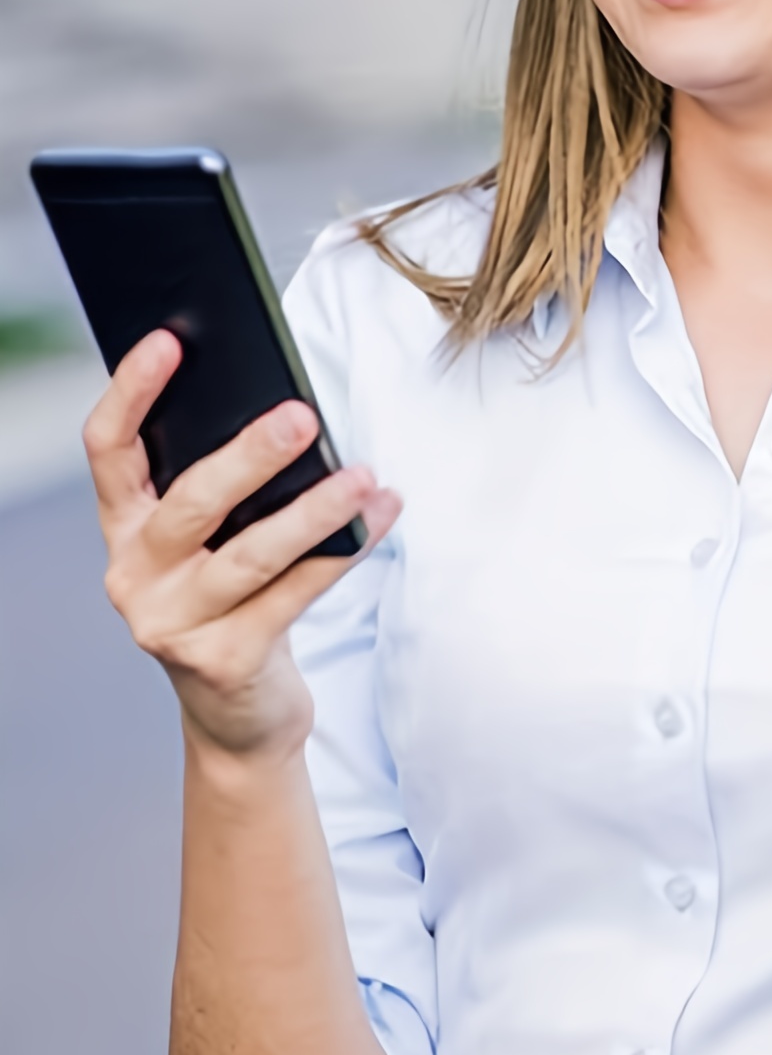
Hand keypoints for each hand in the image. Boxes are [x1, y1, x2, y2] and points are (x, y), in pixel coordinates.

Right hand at [86, 329, 401, 762]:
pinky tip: (379, 519)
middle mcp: (135, 574)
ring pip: (250, 554)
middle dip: (249, 456)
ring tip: (366, 476)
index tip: (171, 340)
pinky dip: (343, 553)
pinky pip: (293, 595)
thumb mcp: (217, 542)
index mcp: (125, 528)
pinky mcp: (223, 659)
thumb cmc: (237, 600)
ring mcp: (172, 622)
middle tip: (303, 415)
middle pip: (190, 501)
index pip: (109, 448)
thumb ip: (231, 490)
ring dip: (314, 511)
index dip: (132, 391)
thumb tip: (292, 415)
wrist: (239, 714)